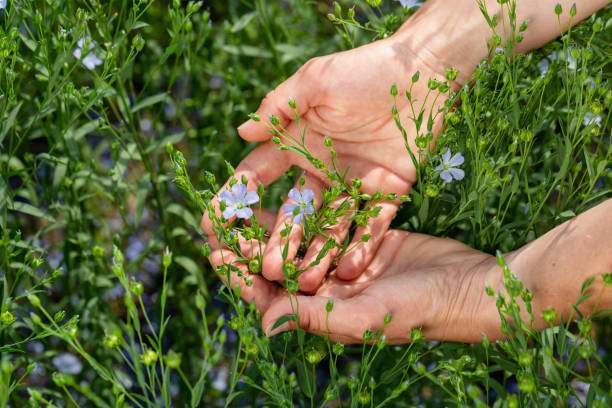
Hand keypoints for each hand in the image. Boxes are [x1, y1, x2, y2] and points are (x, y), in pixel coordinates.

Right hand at [202, 35, 451, 292]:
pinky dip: (362, 246)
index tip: (210, 222)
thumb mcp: (316, 81)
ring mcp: (354, 184)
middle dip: (280, 240)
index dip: (236, 198)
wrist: (422, 71)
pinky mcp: (387, 192)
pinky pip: (373, 223)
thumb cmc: (364, 69)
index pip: (259, 175)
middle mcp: (322, 170)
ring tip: (305, 281)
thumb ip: (279, 107)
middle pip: (296, 211)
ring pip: (332, 226)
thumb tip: (241, 133)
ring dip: (319, 253)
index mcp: (298, 144)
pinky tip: (349, 270)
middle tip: (266, 268)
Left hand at [211, 229, 500, 343]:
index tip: (214, 251)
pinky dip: (304, 211)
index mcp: (318, 314)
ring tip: (242, 200)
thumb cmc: (416, 311)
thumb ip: (313, 317)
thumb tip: (264, 321)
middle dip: (245, 245)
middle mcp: (324, 290)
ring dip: (268, 224)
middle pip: (275, 266)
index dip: (238, 275)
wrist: (464, 287)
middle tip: (216, 220)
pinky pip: (323, 224)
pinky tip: (285, 190)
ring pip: (295, 242)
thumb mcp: (363, 316)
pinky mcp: (358, 240)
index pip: (267, 296)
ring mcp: (340, 264)